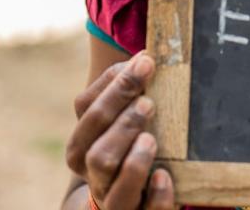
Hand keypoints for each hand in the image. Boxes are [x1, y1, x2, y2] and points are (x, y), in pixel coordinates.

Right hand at [65, 52, 174, 208]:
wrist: (127, 203)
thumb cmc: (129, 144)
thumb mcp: (122, 116)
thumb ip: (128, 90)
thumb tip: (147, 54)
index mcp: (84, 142)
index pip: (88, 110)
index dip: (116, 84)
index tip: (146, 61)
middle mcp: (92, 173)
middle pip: (95, 150)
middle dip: (122, 121)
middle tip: (149, 102)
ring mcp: (114, 200)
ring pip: (111, 186)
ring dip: (132, 160)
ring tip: (151, 139)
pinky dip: (154, 196)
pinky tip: (165, 177)